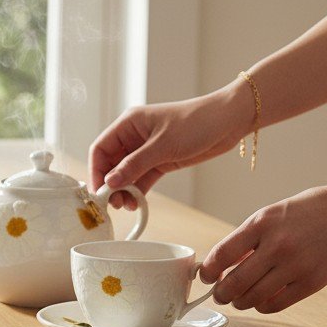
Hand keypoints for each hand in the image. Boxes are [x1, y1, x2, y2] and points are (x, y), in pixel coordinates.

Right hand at [89, 84, 252, 208]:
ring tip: (127, 205)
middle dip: (110, 185)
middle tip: (113, 204)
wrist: (230, 120)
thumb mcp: (163, 145)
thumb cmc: (197, 122)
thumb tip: (110, 183)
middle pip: (110, 164)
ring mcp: (146, 150)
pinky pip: (141, 179)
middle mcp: (134, 136)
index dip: (96, 171)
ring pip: (125, 174)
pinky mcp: (160, 161)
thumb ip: (134, 165)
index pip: (100, 149)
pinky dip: (137, 191)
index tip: (99, 192)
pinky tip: (136, 202)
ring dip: (123, 191)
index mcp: (129, 124)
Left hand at [199, 182, 326, 312]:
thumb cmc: (308, 212)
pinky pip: (274, 305)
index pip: (221, 255)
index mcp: (262, 223)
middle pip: (233, 283)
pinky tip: (261, 299)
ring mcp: (296, 265)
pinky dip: (261, 306)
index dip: (208, 272)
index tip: (206, 277)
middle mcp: (278, 245)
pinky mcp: (312, 282)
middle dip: (220, 294)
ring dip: (239, 302)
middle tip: (219, 294)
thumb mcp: (272, 214)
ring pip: (251, 298)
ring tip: (239, 298)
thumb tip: (220, 268)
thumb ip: (246, 240)